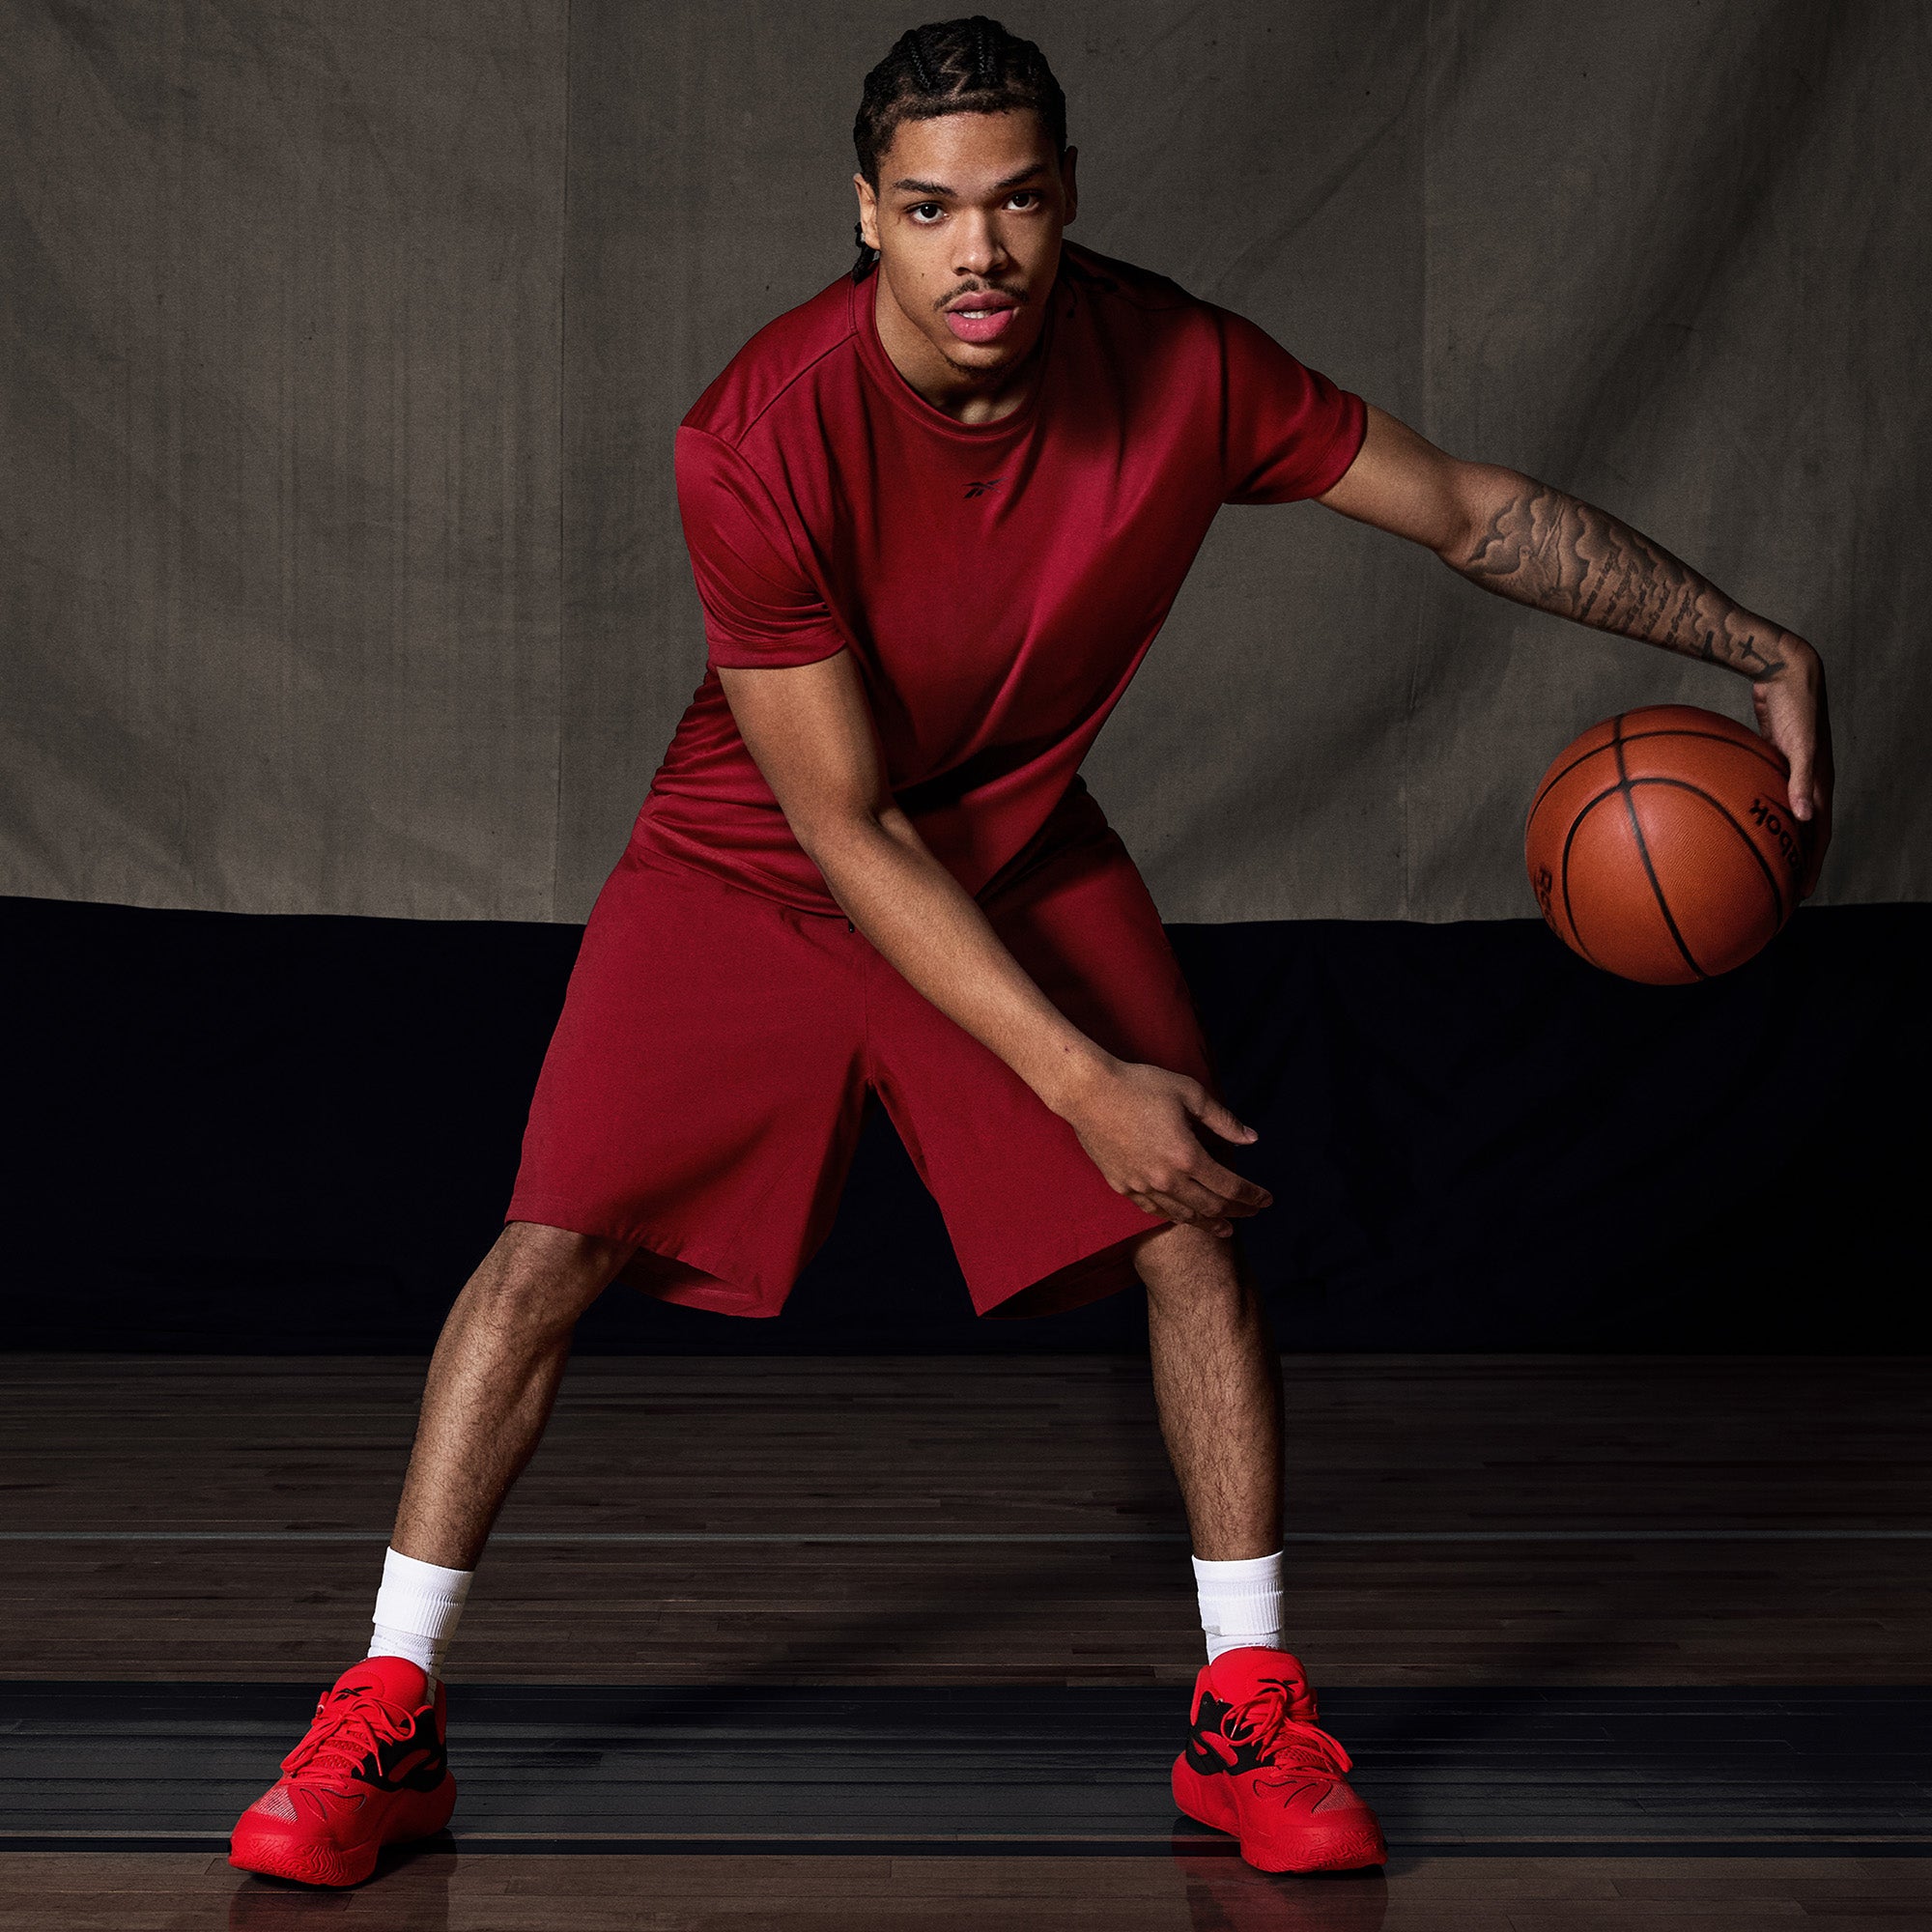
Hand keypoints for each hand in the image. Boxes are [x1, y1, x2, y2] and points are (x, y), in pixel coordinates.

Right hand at [1055, 1056, 1271, 1238]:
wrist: (1089, 1093)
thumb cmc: (1140, 1086)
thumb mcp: (1190, 1093)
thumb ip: (1223, 1120)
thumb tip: (1251, 1138)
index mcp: (1187, 1156)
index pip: (1230, 1186)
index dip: (1252, 1196)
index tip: (1267, 1200)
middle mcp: (1167, 1178)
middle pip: (1211, 1206)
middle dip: (1237, 1212)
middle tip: (1251, 1213)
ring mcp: (1142, 1186)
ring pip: (1183, 1215)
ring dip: (1208, 1223)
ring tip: (1224, 1228)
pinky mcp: (1122, 1185)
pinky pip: (1154, 1210)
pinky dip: (1175, 1216)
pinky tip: (1184, 1217)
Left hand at [1750, 636, 1833, 896]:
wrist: (1786, 671)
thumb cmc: (1795, 705)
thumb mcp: (1802, 744)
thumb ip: (1803, 779)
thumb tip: (1805, 817)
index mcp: (1820, 785)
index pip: (1819, 836)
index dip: (1810, 865)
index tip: (1799, 894)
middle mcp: (1807, 783)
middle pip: (1800, 832)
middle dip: (1790, 862)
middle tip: (1773, 889)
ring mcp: (1790, 772)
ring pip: (1780, 815)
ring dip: (1769, 839)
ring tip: (1749, 861)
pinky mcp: (1772, 760)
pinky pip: (1761, 794)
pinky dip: (1750, 810)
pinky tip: (1724, 820)